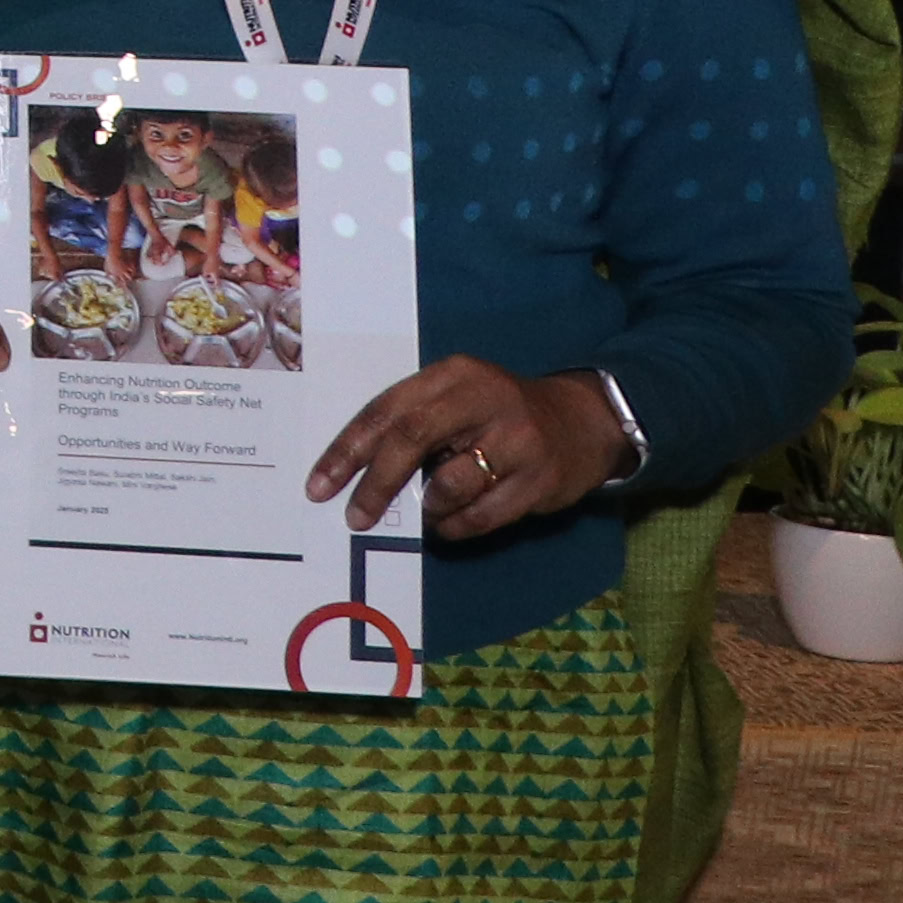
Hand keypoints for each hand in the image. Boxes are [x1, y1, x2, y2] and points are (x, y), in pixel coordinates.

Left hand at [315, 354, 622, 541]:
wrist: (583, 421)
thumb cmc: (496, 414)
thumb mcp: (454, 400)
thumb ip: (411, 425)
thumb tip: (355, 476)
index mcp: (452, 375)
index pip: (386, 410)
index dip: (347, 450)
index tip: (319, 486)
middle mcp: (484, 399)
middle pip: (412, 440)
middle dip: (376, 484)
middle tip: (355, 516)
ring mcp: (517, 439)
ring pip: (449, 486)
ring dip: (427, 508)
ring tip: (428, 510)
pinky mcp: (541, 478)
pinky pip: (482, 516)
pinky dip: (457, 527)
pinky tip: (452, 524)